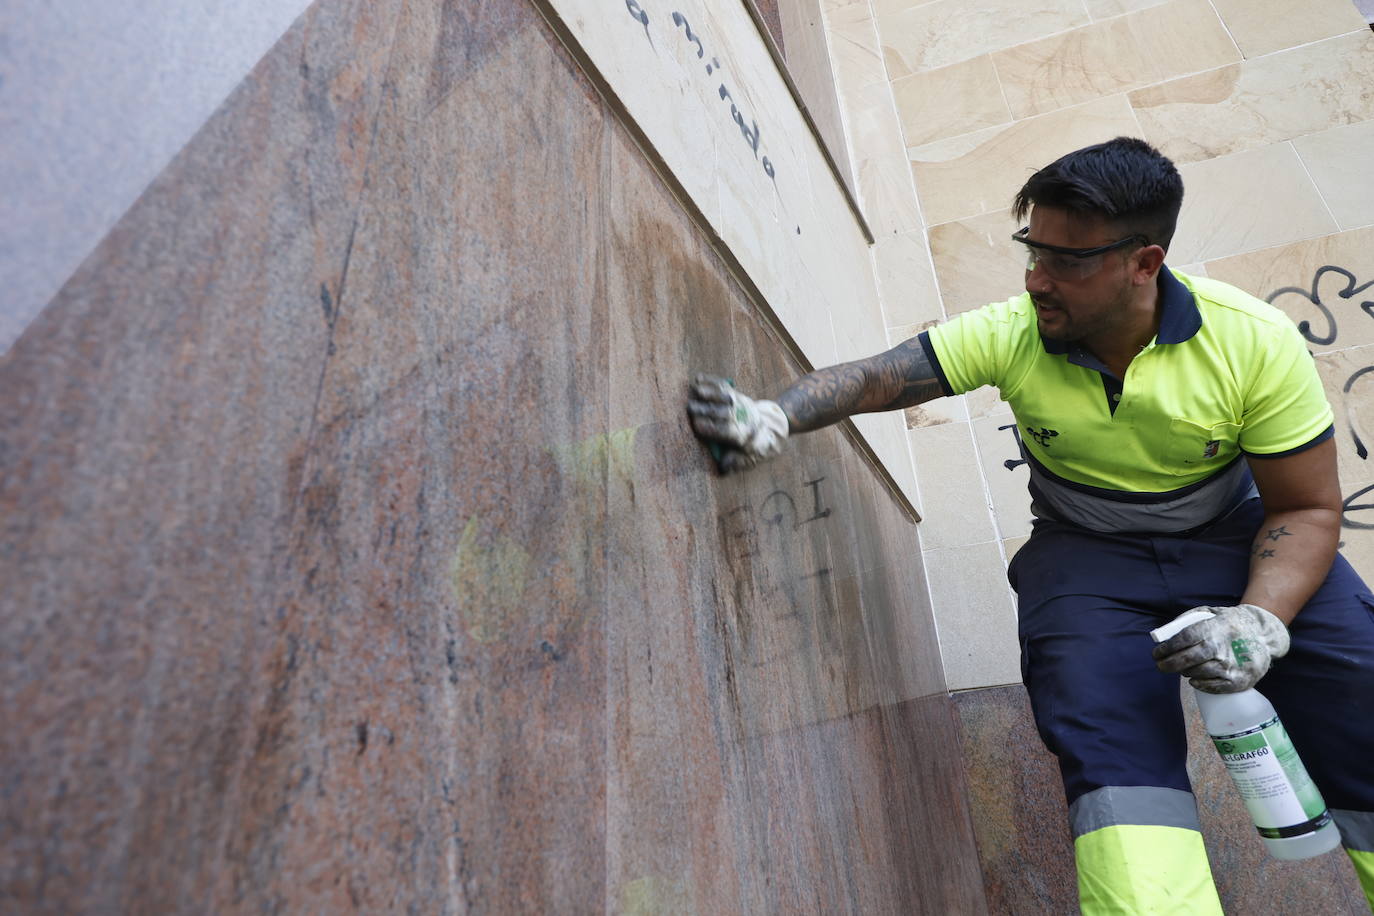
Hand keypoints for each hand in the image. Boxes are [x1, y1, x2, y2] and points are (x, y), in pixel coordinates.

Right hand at [686, 374, 788, 473]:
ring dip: (710, 392)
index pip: (728, 431)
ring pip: (726, 397)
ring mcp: (741, 405)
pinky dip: (712, 381)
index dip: (713, 429)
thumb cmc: (755, 447)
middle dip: (707, 410)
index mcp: (745, 436)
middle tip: (690, 408)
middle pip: (725, 413)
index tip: (697, 426)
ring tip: (696, 390)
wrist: (773, 428)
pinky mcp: (737, 395)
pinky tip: (698, 378)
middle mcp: (743, 418)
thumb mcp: (750, 459)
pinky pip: (724, 387)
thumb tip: (723, 468)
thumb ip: (736, 463)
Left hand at [1152, 604, 1289, 692]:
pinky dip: (1198, 683)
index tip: (1157, 653)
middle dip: (1168, 664)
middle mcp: (1221, 649)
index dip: (1166, 648)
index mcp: (1214, 629)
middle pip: (1187, 660)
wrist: (1263, 635)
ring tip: (1182, 667)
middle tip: (1161, 665)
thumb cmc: (1230, 623)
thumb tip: (1164, 635)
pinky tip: (1194, 678)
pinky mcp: (1237, 682)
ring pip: (1196, 673)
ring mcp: (1230, 667)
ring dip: (1184, 671)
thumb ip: (1187, 620)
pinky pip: (1210, 686)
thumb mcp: (1210, 613)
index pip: (1183, 640)